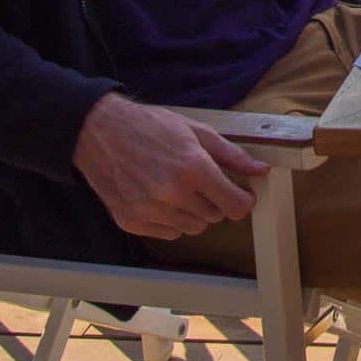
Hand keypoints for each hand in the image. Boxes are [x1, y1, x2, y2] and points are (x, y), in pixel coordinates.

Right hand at [72, 93, 267, 239]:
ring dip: (195, 213)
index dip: (243, 201)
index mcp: (192, 168)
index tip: (242, 194)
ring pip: (193, 228)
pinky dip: (171, 221)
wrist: (100, 132)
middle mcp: (171, 193)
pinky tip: (162, 198)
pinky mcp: (130, 221)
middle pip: (215, 217)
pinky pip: (168, 234)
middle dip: (216, 201)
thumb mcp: (197, 132)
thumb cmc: (150, 127)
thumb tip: (260, 169)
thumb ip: (232, 155)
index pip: (235, 206)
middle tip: (204, 182)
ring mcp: (148, 210)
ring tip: (181, 188)